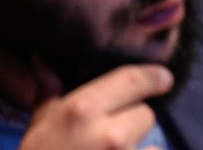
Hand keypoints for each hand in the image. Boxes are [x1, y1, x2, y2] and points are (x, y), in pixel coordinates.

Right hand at [20, 64, 172, 149]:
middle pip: (145, 115)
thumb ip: (48, 91)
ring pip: (154, 147)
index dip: (152, 77)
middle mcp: (112, 134)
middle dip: (134, 121)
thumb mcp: (38, 126)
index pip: (132, 81)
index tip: (164, 78)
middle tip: (114, 133)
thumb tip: (42, 60)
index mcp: (84, 109)